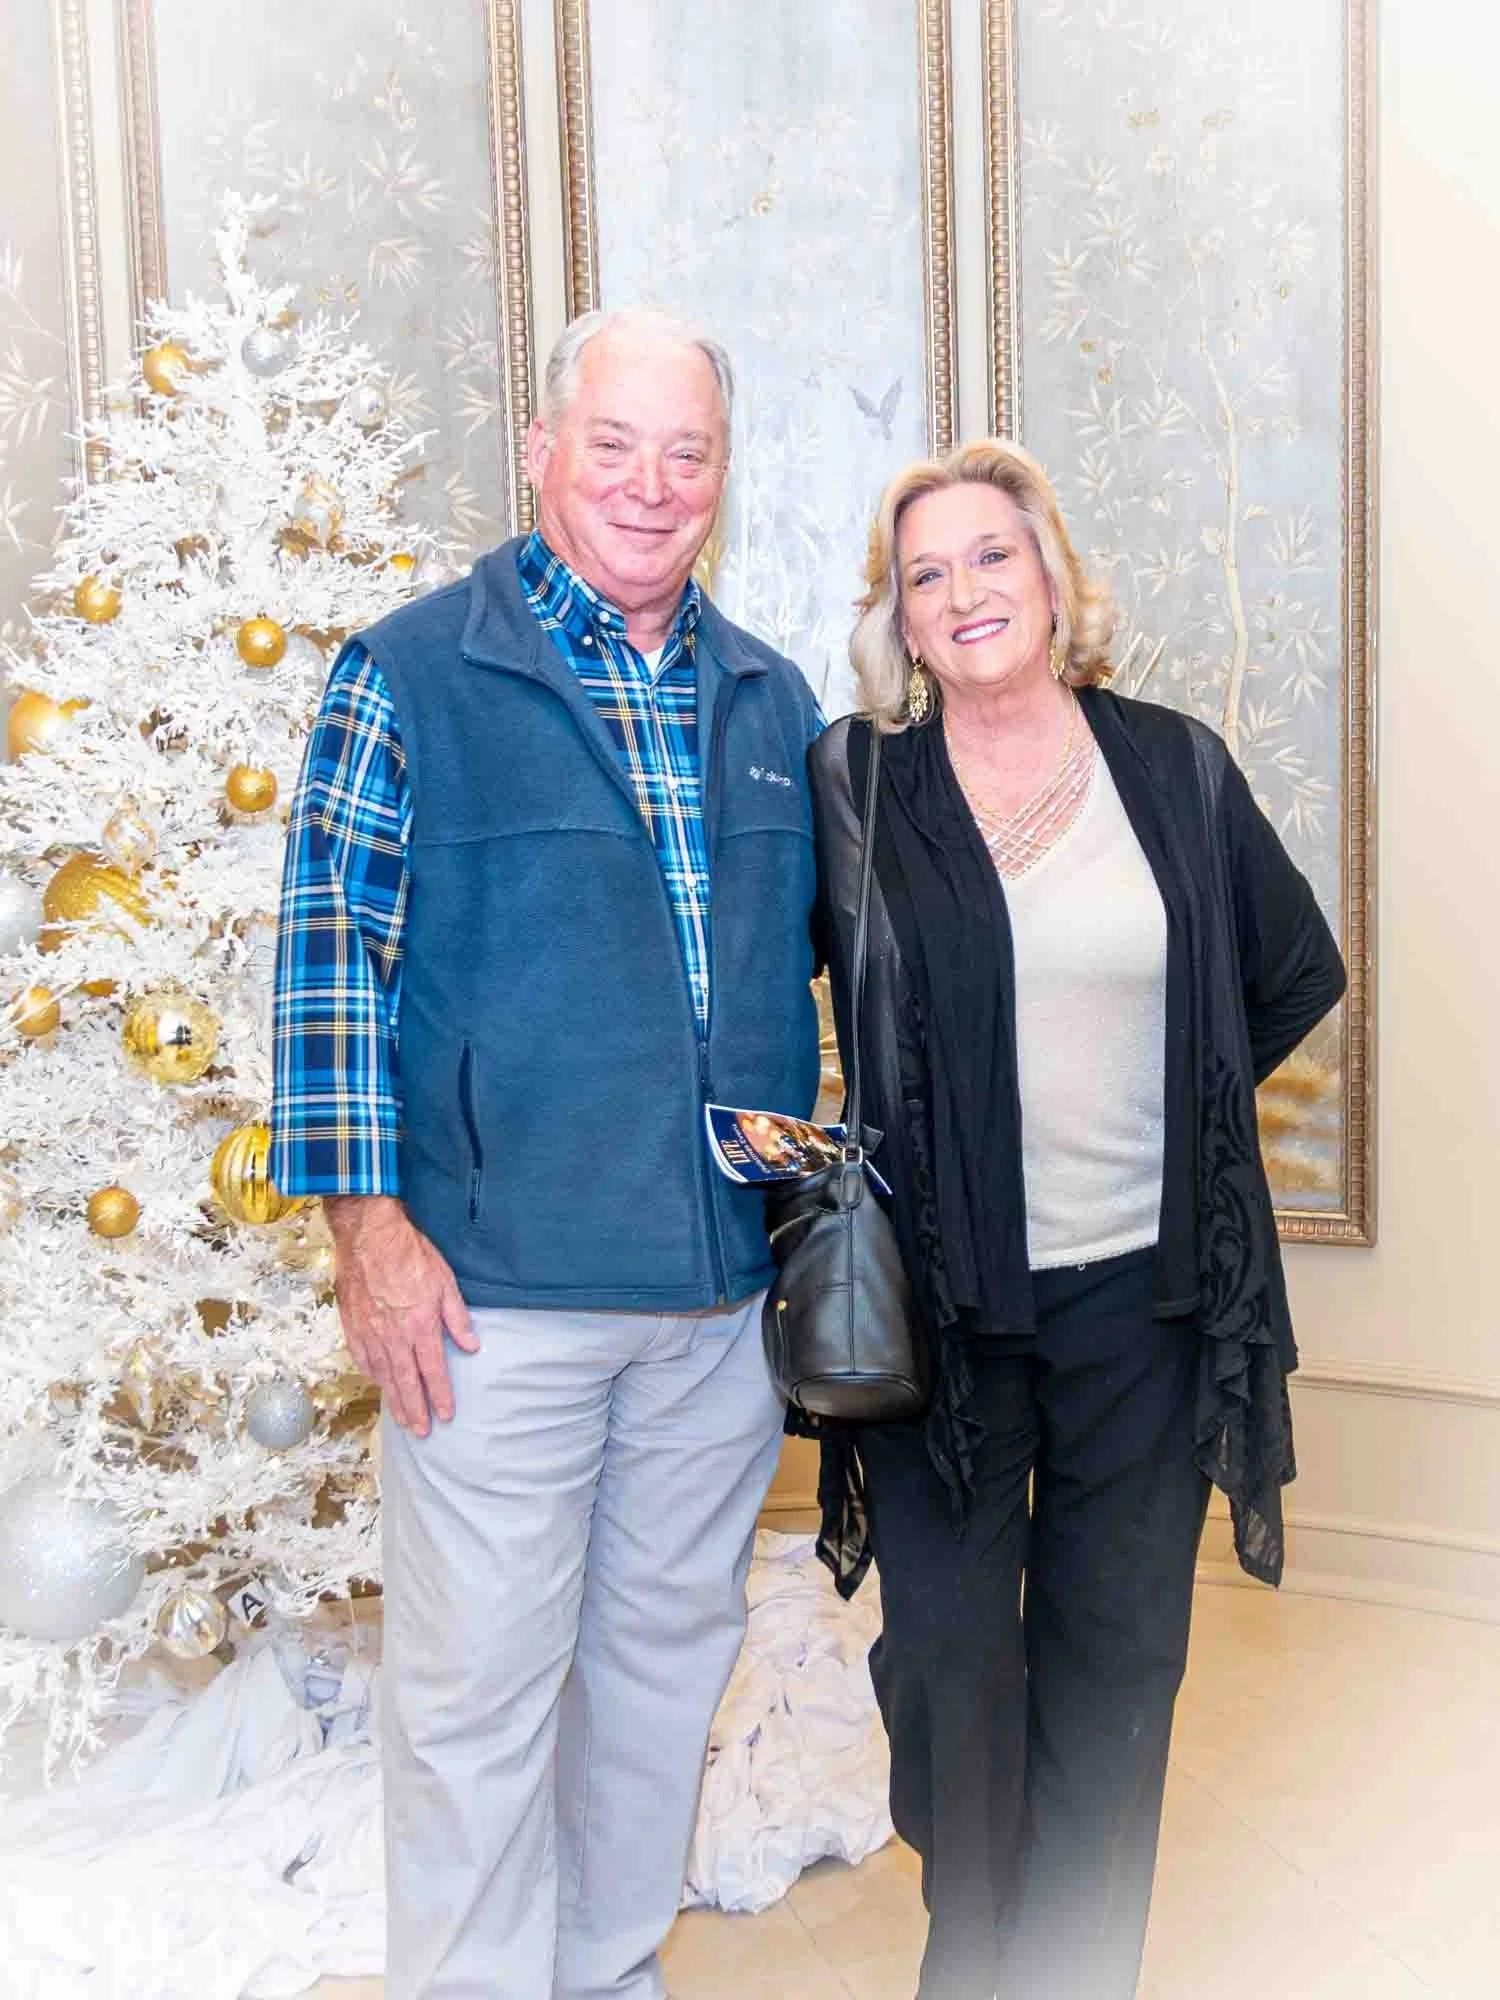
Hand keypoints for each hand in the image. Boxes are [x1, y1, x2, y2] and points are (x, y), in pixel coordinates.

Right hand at [323, 1194, 478, 1435]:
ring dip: (393, 1398)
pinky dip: (371, 1374)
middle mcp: (394, 1335)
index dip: (440, 1395)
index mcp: (420, 1325)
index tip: (446, 1415)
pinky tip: (377, 1382)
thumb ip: (457, 1317)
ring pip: (383, 1374)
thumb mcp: (445, 1281)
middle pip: (406, 1381)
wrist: (368, 1234)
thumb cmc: (410, 1253)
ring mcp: (370, 1332)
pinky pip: (362, 1357)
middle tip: (421, 1432)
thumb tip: (471, 1346)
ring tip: (401, 1418)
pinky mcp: (352, 1323)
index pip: (433, 1370)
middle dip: (415, 1409)